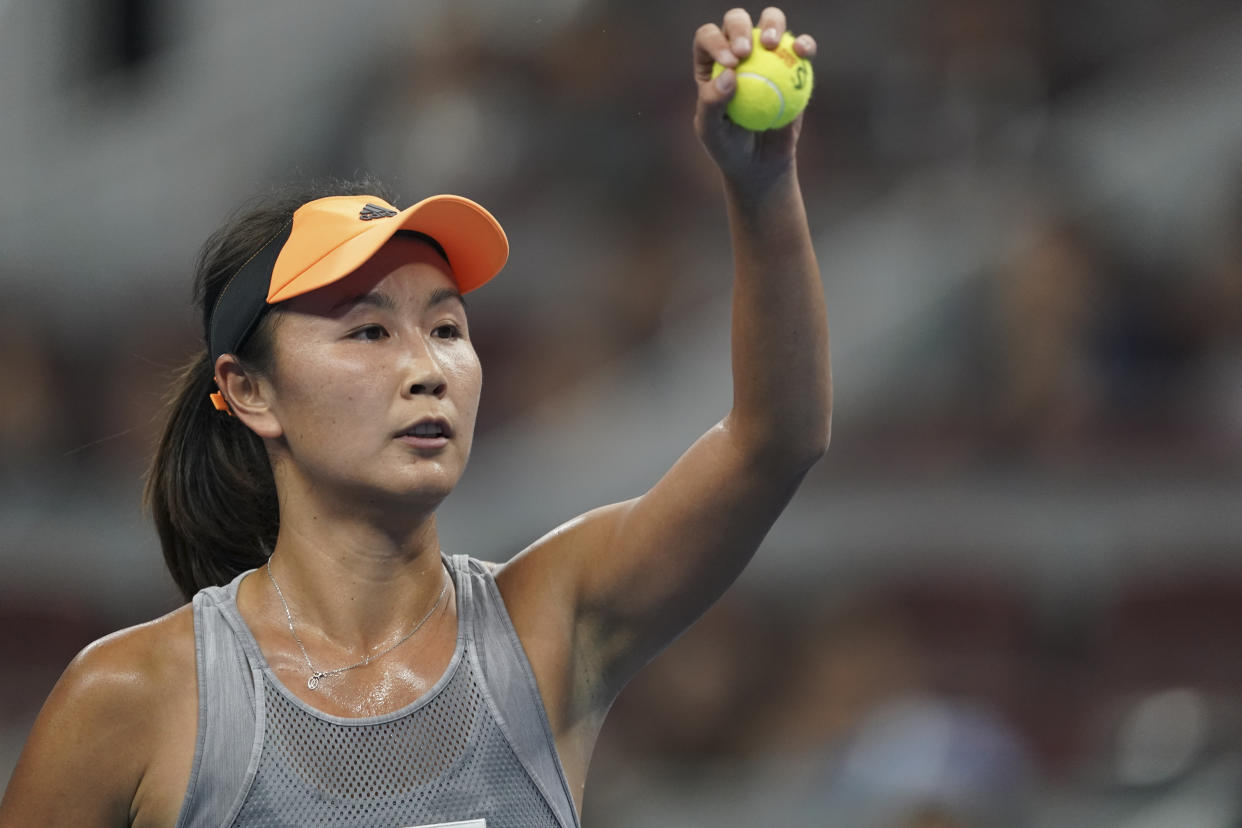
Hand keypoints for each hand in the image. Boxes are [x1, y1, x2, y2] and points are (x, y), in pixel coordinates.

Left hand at [693, 7, 816, 186]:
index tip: (731, 62)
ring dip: (772, 23)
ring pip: (770, 22)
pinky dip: (804, 45)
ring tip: (772, 44)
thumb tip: (729, 74)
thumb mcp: (712, 132)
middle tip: (746, 51)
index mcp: (710, 63)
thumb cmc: (729, 147)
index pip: (708, 38)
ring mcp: (767, 56)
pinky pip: (801, 48)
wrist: (760, 164)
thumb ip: (712, 103)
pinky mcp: (793, 66)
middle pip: (736, 21)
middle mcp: (737, 52)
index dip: (716, 42)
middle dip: (739, 27)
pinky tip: (803, 52)